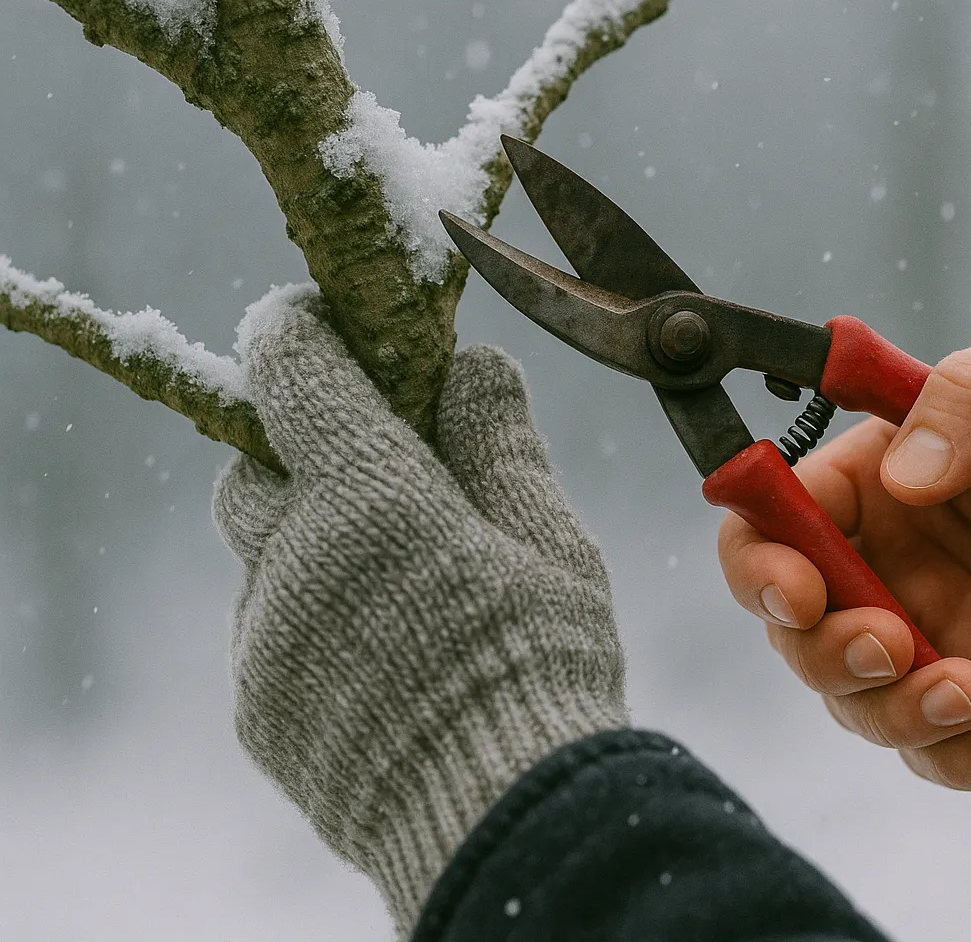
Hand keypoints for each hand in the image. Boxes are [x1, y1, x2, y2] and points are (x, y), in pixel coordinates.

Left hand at [213, 287, 625, 928]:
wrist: (499, 817)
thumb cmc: (540, 664)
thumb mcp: (548, 538)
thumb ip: (497, 439)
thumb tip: (469, 361)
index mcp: (365, 495)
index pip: (289, 365)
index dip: (304, 328)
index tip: (331, 321)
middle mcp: (290, 555)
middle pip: (254, 460)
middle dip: (304, 445)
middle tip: (383, 470)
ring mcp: (263, 636)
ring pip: (262, 552)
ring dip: (310, 538)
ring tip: (399, 578)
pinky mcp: (258, 706)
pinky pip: (268, 631)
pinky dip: (312, 617)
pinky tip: (389, 655)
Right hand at [718, 319, 970, 791]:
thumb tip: (902, 476)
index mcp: (878, 472)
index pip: (771, 522)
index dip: (760, 563)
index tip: (801, 592)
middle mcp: (890, 555)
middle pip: (796, 630)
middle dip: (826, 654)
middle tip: (898, 647)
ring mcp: (937, 627)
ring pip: (858, 703)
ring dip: (896, 715)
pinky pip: (941, 747)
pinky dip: (960, 757)